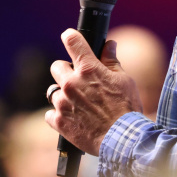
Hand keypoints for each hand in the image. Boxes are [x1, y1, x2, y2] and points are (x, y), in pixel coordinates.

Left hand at [46, 31, 139, 155]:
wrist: (122, 139)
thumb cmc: (126, 108)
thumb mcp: (124, 80)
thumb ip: (112, 61)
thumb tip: (109, 45)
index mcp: (88, 69)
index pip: (72, 41)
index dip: (70, 37)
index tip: (69, 37)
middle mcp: (71, 83)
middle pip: (56, 66)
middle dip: (66, 71)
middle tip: (78, 81)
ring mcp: (63, 103)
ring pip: (52, 91)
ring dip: (63, 95)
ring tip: (78, 104)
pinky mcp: (59, 121)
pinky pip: (50, 113)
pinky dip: (59, 115)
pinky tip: (73, 118)